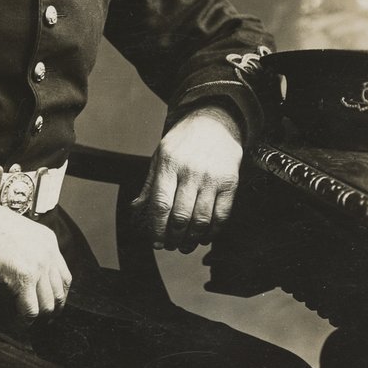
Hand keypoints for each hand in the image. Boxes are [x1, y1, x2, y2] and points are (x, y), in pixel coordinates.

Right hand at [0, 201, 71, 320]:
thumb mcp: (24, 231)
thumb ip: (34, 249)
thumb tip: (31, 271)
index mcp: (50, 242)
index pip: (65, 276)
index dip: (60, 294)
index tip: (54, 303)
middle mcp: (49, 255)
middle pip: (60, 292)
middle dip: (53, 309)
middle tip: (45, 318)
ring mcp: (38, 266)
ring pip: (48, 304)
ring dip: (39, 315)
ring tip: (30, 320)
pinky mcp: (24, 276)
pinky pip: (31, 308)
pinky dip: (26, 319)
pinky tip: (20, 321)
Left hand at [131, 108, 242, 251]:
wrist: (215, 122)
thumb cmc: (184, 141)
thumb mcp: (160, 155)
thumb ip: (150, 184)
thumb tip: (137, 209)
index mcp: (168, 164)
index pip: (161, 204)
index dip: (157, 228)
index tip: (156, 241)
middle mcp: (190, 171)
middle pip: (180, 216)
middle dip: (174, 237)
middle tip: (171, 245)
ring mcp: (211, 177)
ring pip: (201, 219)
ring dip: (192, 239)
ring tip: (186, 245)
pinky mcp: (229, 182)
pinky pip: (222, 215)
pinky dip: (213, 231)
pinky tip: (205, 235)